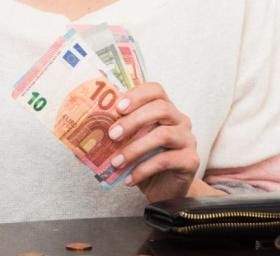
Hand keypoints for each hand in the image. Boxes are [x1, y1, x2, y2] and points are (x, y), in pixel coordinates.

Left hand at [107, 82, 199, 202]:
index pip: (156, 90)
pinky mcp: (191, 160)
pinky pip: (166, 160)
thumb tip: (87, 128)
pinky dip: (143, 169)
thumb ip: (116, 131)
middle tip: (112, 135)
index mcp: (165, 109)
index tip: (118, 107)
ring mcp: (188, 139)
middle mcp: (180, 120)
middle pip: (161, 109)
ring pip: (163, 135)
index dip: (137, 95)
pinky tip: (129, 178)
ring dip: (135, 148)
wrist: (164, 189)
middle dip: (133, 120)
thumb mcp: (129, 143)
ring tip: (116, 162)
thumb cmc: (143, 160)